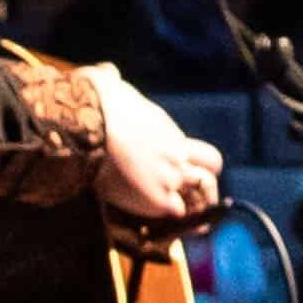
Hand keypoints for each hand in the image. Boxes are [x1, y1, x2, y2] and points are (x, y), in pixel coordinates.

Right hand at [87, 70, 226, 229]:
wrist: (89, 125)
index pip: (198, 151)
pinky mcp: (159, 197)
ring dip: (199, 207)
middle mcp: (176, 152)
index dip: (195, 164)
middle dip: (207, 184)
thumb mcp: (112, 86)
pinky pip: (178, 215)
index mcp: (167, 131)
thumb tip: (107, 73)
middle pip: (212, 168)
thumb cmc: (95, 103)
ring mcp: (171, 175)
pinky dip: (175, 222)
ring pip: (204, 193)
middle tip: (197, 200)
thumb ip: (115, 82)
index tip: (184, 173)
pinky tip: (168, 229)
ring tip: (194, 224)